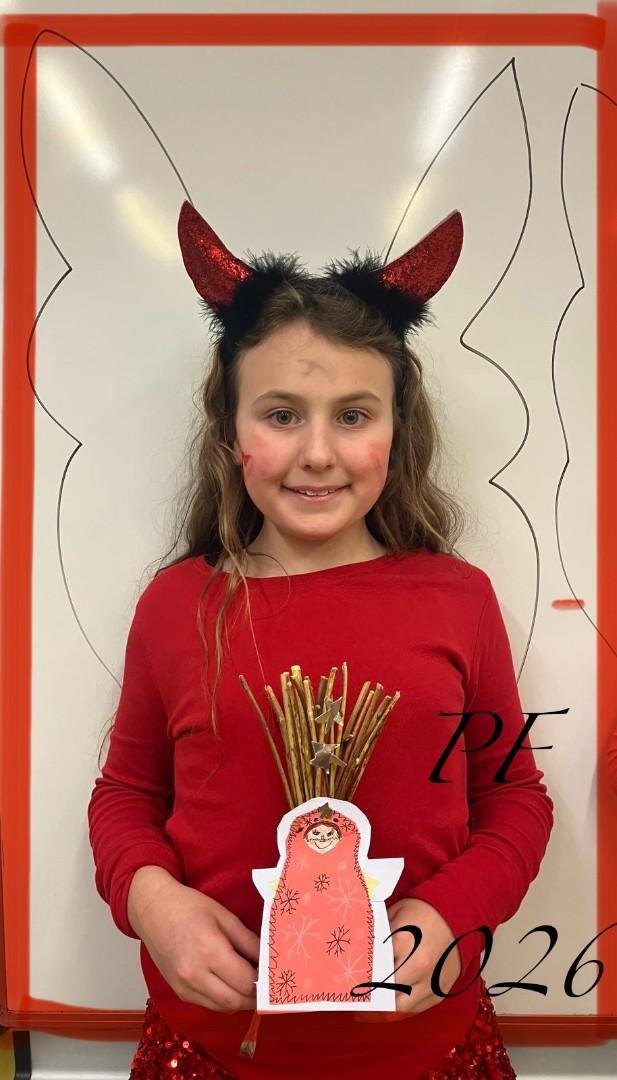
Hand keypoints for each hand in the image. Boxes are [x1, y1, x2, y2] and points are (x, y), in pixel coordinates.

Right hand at [127, 868, 258, 1012]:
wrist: (152, 910)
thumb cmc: (189, 907)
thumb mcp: (225, 917)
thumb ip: (249, 941)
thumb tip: (269, 960)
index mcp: (209, 951)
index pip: (246, 982)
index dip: (263, 981)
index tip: (273, 974)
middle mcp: (195, 975)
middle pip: (236, 1001)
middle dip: (255, 996)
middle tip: (266, 983)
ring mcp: (184, 987)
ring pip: (223, 1008)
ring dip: (240, 1001)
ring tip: (250, 983)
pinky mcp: (178, 992)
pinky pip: (208, 1005)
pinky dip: (223, 1000)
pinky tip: (229, 984)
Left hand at [353, 897, 460, 1022]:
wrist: (458, 914)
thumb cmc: (422, 911)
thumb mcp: (395, 915)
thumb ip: (379, 934)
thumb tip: (358, 949)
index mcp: (404, 943)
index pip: (373, 967)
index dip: (357, 975)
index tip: (345, 981)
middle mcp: (418, 967)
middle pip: (384, 991)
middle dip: (368, 995)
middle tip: (353, 997)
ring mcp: (431, 982)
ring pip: (400, 1007)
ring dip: (383, 1008)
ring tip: (367, 1008)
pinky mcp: (440, 991)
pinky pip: (417, 1008)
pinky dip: (402, 1008)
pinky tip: (389, 1005)